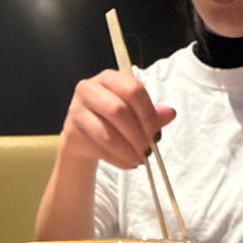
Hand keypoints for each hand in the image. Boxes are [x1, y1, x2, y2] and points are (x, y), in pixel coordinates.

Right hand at [60, 69, 176, 169]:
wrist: (83, 136)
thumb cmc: (112, 121)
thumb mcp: (134, 114)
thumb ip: (151, 113)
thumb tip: (170, 113)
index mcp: (110, 78)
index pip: (133, 90)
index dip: (148, 114)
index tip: (156, 133)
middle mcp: (90, 88)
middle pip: (118, 111)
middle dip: (137, 135)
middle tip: (147, 151)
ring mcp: (77, 109)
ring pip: (107, 134)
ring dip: (127, 151)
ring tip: (138, 160)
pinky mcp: (71, 131)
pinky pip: (98, 148)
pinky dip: (117, 160)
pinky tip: (126, 163)